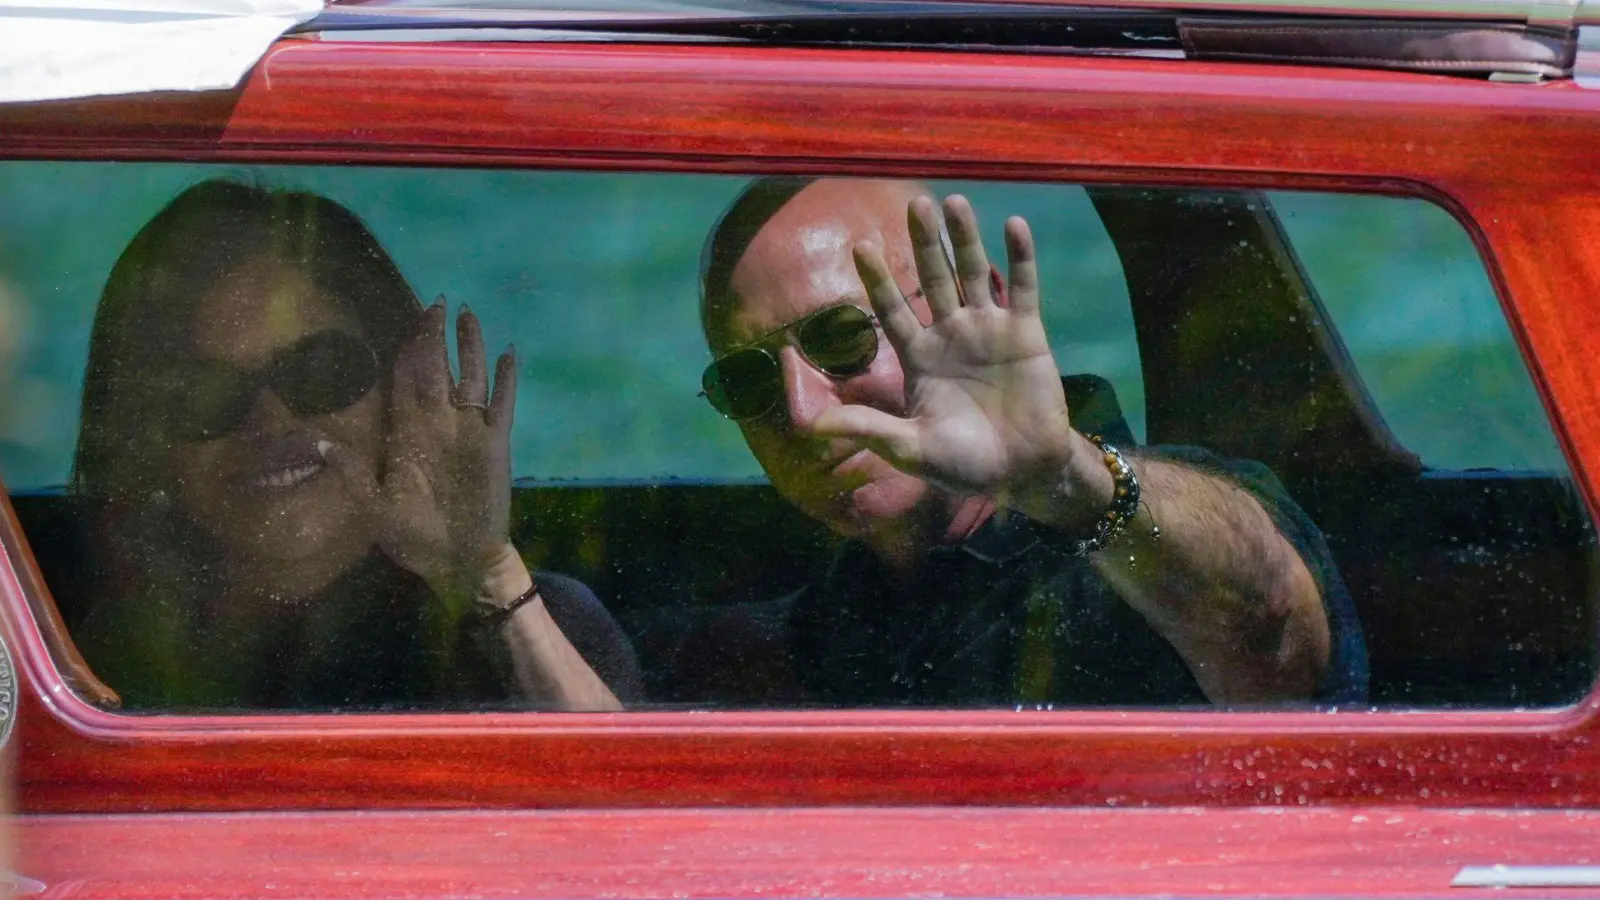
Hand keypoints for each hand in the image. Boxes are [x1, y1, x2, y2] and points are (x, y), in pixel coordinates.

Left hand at [322, 299, 518, 593]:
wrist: (459, 560)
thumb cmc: (414, 537)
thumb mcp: (375, 507)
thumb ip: (353, 473)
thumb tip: (319, 443)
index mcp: (407, 433)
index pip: (405, 379)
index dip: (405, 349)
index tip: (405, 320)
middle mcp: (437, 424)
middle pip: (437, 368)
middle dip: (435, 335)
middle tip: (437, 302)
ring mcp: (468, 431)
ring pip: (470, 377)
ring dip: (470, 347)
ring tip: (468, 315)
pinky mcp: (494, 444)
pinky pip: (502, 405)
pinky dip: (506, 380)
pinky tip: (509, 354)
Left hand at [813, 195, 1090, 504]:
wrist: (1022, 472)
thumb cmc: (964, 465)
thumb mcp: (911, 449)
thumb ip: (869, 428)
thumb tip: (812, 428)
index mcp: (919, 357)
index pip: (892, 310)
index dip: (878, 280)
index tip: (860, 246)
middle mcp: (951, 335)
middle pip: (933, 279)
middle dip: (923, 243)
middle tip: (914, 204)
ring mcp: (989, 330)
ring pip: (974, 273)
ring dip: (965, 239)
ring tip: (953, 201)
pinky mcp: (1026, 334)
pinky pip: (1023, 288)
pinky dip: (1020, 257)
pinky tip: (1013, 225)